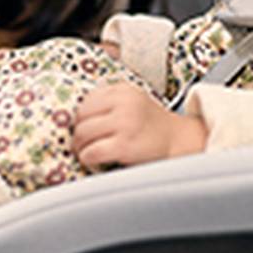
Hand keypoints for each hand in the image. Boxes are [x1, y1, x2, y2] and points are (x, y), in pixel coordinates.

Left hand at [72, 83, 206, 169]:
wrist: (180, 143)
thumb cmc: (152, 126)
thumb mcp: (133, 102)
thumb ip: (109, 102)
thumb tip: (72, 116)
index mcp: (123, 90)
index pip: (86, 100)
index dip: (82, 118)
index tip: (87, 129)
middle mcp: (124, 103)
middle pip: (81, 117)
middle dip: (78, 134)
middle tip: (83, 145)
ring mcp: (124, 124)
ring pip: (82, 134)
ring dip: (81, 148)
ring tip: (89, 153)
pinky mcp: (124, 146)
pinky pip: (91, 152)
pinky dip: (88, 159)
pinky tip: (97, 162)